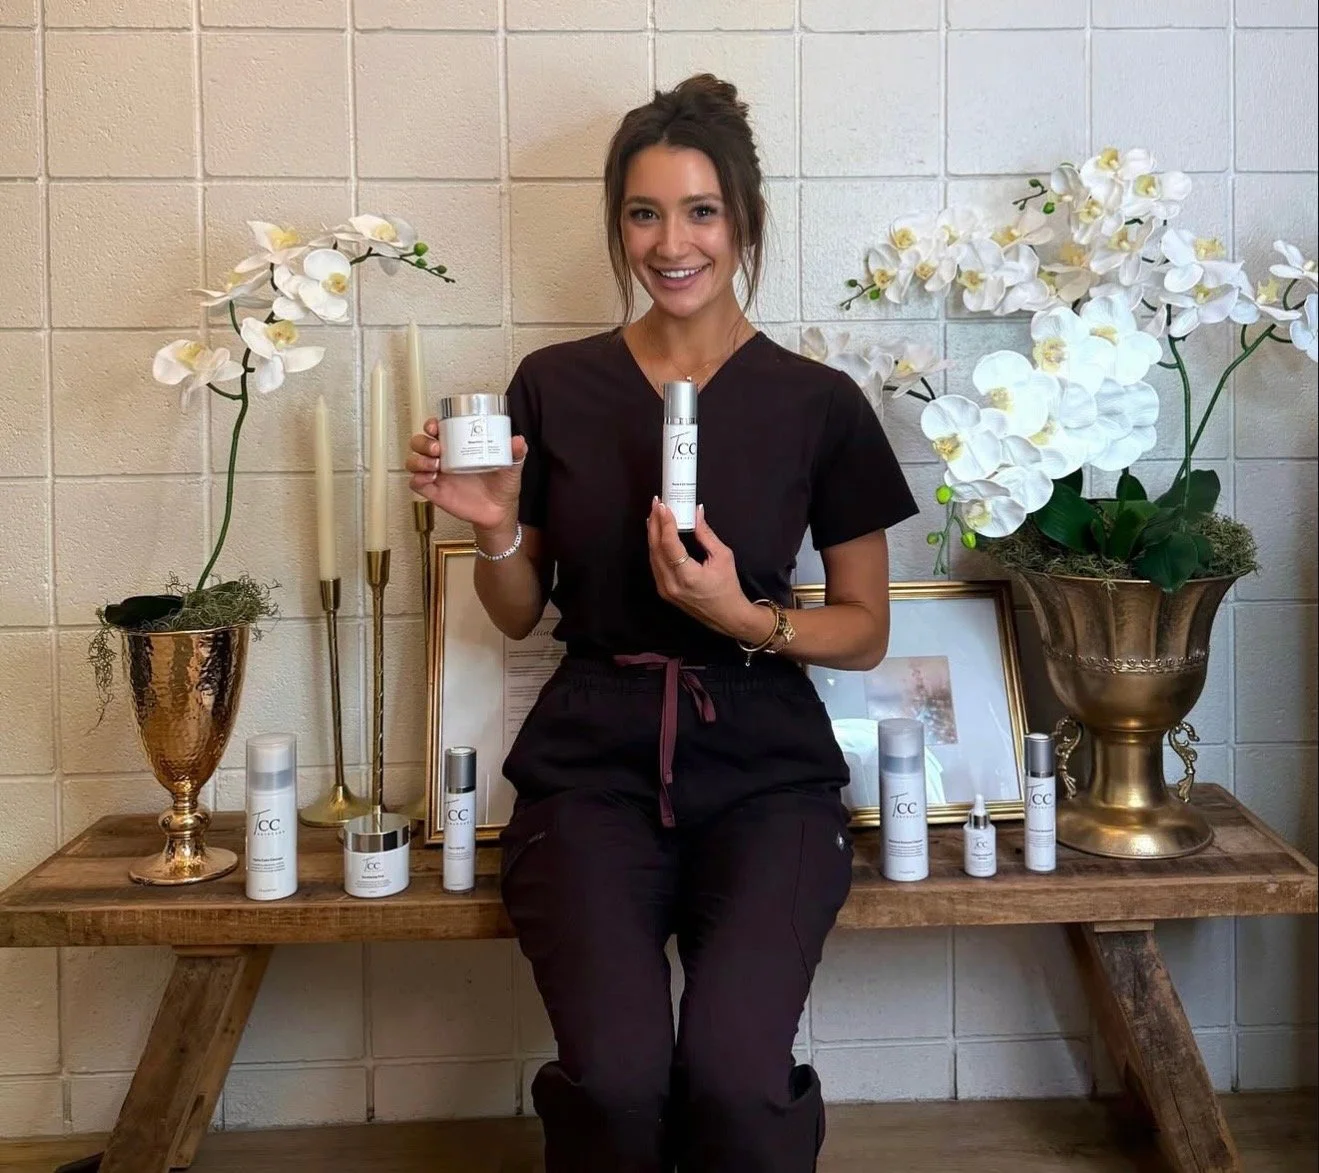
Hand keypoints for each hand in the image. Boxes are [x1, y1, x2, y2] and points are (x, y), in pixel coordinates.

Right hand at [406, 419, 526, 532]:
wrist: (500, 511)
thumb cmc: (503, 484)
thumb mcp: (511, 466)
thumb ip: (515, 453)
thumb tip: (518, 440)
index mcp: (458, 446)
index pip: (437, 429)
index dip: (431, 425)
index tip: (436, 426)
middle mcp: (444, 458)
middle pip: (420, 443)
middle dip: (423, 442)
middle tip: (438, 449)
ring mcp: (438, 475)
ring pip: (414, 461)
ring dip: (418, 460)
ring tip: (435, 465)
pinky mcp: (435, 493)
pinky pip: (416, 484)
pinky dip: (417, 479)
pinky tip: (430, 479)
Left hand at [647, 500, 773, 644]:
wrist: (727, 615)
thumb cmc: (728, 587)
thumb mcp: (723, 557)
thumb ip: (706, 534)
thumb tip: (697, 511)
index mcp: (687, 577)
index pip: (670, 545)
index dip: (665, 523)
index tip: (664, 506)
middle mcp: (671, 584)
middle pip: (656, 548)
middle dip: (655, 523)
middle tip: (657, 503)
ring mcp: (665, 589)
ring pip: (653, 556)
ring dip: (653, 533)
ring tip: (655, 514)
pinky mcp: (663, 591)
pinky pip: (655, 564)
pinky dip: (655, 546)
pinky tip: (657, 533)